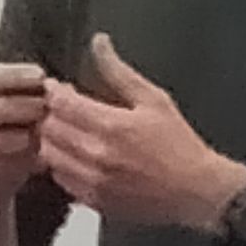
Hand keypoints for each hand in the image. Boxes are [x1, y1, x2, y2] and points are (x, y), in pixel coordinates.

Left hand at [40, 33, 245, 229]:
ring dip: (52, 139)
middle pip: (49, 128)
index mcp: (111, 126)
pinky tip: (76, 156)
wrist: (196, 191)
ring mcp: (93, 181)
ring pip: (48, 155)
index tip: (58, 87)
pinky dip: (61, 164)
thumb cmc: (180, 145)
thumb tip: (99, 43)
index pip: (60, 103)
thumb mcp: (154, 99)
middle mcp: (97, 155)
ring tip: (68, 131)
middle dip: (50, 113)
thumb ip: (119, 71)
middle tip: (62, 107)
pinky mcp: (94, 201)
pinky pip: (60, 179)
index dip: (54, 91)